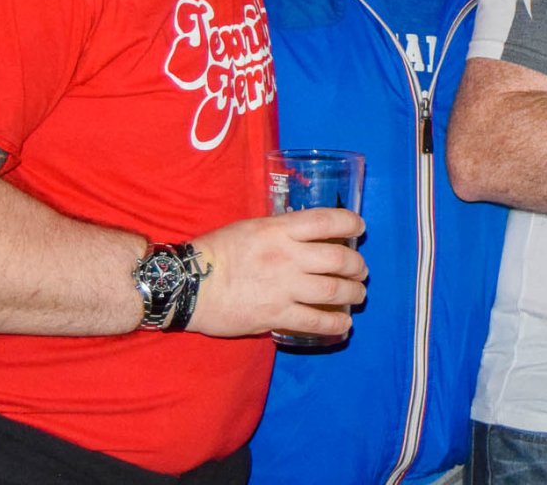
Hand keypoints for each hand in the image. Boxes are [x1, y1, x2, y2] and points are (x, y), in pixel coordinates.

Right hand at [186, 208, 367, 338]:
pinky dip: (335, 325)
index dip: (350, 223)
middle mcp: (287, 257)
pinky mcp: (275, 316)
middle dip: (357, 265)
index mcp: (279, 230)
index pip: (326, 220)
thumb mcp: (251, 227)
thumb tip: (307, 235)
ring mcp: (283, 287)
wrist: (186, 285)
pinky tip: (344, 325)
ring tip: (358, 295)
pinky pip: (314, 321)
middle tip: (360, 270)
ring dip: (353, 294)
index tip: (360, 229)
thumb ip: (281, 230)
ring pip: (333, 291)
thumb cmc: (215, 252)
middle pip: (338, 259)